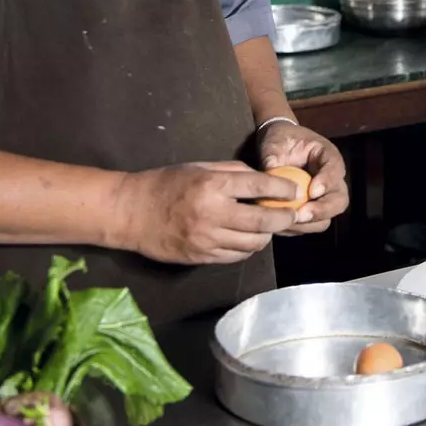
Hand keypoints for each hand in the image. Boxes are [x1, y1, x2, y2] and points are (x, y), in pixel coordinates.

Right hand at [116, 161, 297, 264]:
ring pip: (253, 243)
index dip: (282, 190)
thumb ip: (232, 172)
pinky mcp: (201, 258)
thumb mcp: (199, 167)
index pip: (258, 187)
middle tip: (292, 214)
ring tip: (268, 227)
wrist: (131, 213)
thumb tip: (263, 181)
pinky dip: (247, 247)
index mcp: (212, 185)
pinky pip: (236, 256)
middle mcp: (212, 214)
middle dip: (283, 218)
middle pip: (263, 221)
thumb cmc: (166, 184)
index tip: (294, 192)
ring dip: (266, 235)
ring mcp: (206, 239)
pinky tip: (248, 239)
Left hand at [258, 121, 349, 234]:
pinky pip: (311, 226)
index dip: (327, 182)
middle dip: (322, 210)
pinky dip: (298, 228)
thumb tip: (270, 169)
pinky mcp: (311, 211)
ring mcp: (323, 198)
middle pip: (339, 199)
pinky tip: (281, 225)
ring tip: (289, 221)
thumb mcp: (275, 141)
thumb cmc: (279, 141)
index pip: (335, 169)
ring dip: (310, 224)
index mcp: (327, 156)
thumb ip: (273, 154)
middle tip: (302, 214)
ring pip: (327, 217)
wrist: (277, 149)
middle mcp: (331, 179)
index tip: (312, 191)